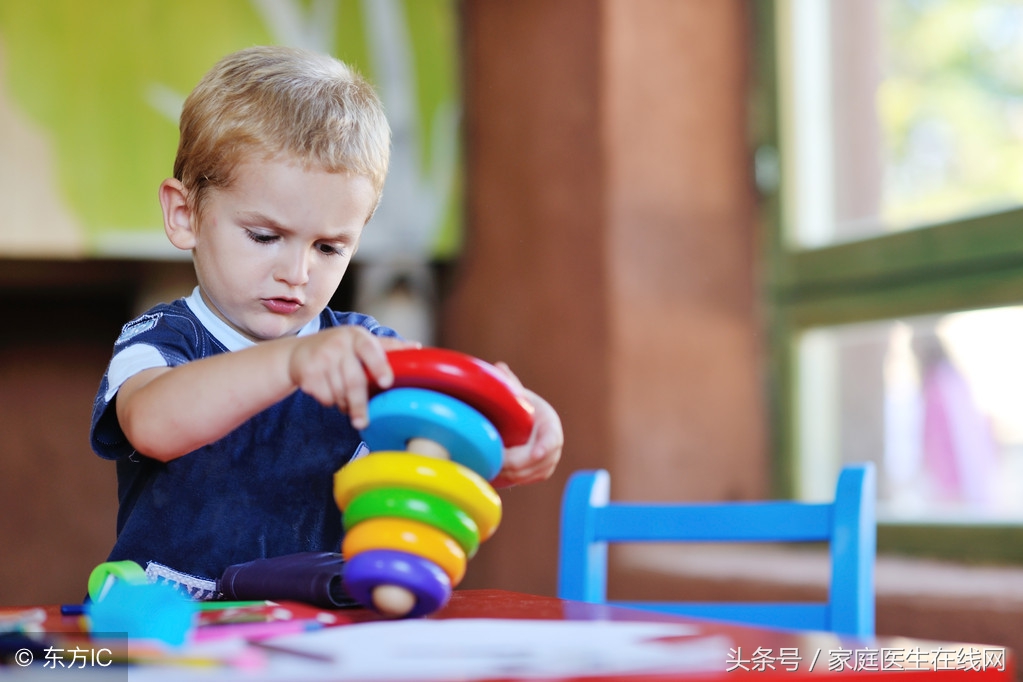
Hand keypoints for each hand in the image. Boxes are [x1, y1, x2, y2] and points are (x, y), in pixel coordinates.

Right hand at [287, 327, 418, 428]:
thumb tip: (416, 348)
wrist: (298, 353)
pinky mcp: (307, 373)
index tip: (387, 382)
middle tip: (363, 422)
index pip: (370, 349)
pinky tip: (329, 390)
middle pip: (354, 380)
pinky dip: (331, 401)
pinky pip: (325, 397)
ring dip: (345, 403)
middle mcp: (338, 344)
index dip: (379, 366)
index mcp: (357, 337)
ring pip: (339, 393)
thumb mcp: (360, 341)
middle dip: (360, 404)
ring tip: (346, 399)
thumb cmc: (339, 348)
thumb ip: (388, 347)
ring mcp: (321, 358)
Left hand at [490, 362, 563, 487]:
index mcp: (550, 423)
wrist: (528, 421)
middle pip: (536, 462)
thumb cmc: (521, 406)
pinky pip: (525, 480)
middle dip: (514, 464)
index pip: (551, 439)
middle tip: (493, 460)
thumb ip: (510, 384)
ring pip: (529, 474)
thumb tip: (499, 367)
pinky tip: (493, 474)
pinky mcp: (539, 472)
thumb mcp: (518, 394)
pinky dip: (510, 479)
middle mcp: (554, 445)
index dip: (544, 447)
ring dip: (509, 473)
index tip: (535, 453)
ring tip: (489, 468)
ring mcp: (549, 461)